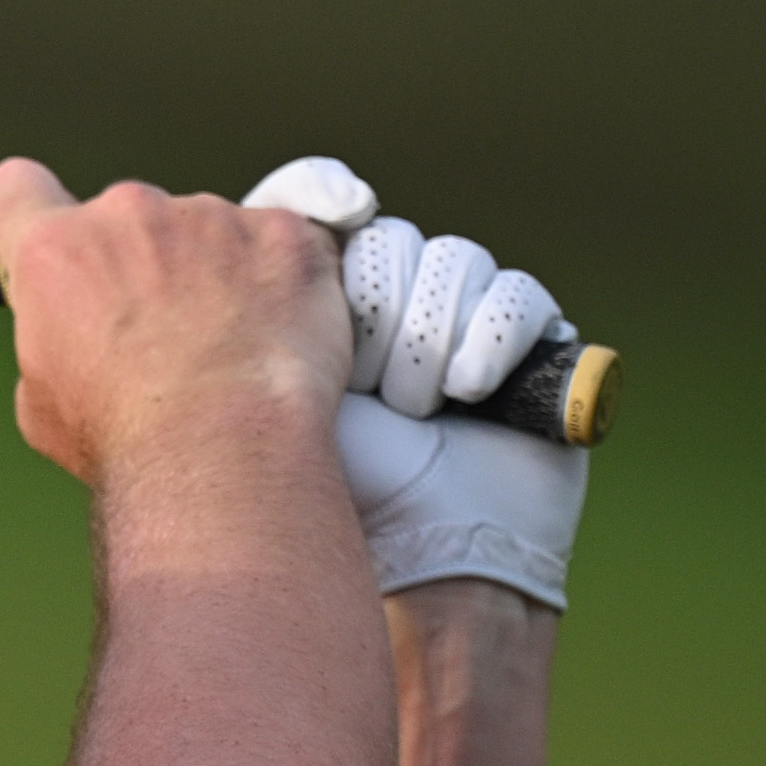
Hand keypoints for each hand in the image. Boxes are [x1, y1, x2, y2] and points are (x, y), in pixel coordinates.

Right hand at [0, 159, 351, 498]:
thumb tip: (78, 342)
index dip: (31, 213)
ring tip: (227, 345)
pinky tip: (278, 332)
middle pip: (126, 218)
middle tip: (161, 332)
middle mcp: (129, 215)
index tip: (54, 241)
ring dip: (212, 269)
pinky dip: (279, 277)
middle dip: (139, 261)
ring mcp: (211, 217)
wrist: (221, 452)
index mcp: (56, 253)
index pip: (19, 189)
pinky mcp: (282, 233)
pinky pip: (280, 242)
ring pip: (207, 228)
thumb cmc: (127, 440)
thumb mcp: (42, 404)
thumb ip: (53, 340)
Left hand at [244, 155, 587, 611]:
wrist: (423, 560)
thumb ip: (260, 324)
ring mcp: (471, 327)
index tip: (336, 210)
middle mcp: (401, 315)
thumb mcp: (277, 398)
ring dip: (432, 336)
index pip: (338, 226)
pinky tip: (469, 392)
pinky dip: (492, 334)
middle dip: (382, 309)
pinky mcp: (535, 346)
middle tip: (369, 387)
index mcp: (332, 317)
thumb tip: (229, 236)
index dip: (330, 206)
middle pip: (396, 242)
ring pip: (458, 261)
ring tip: (416, 409)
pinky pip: (519, 295)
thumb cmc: (340, 494)